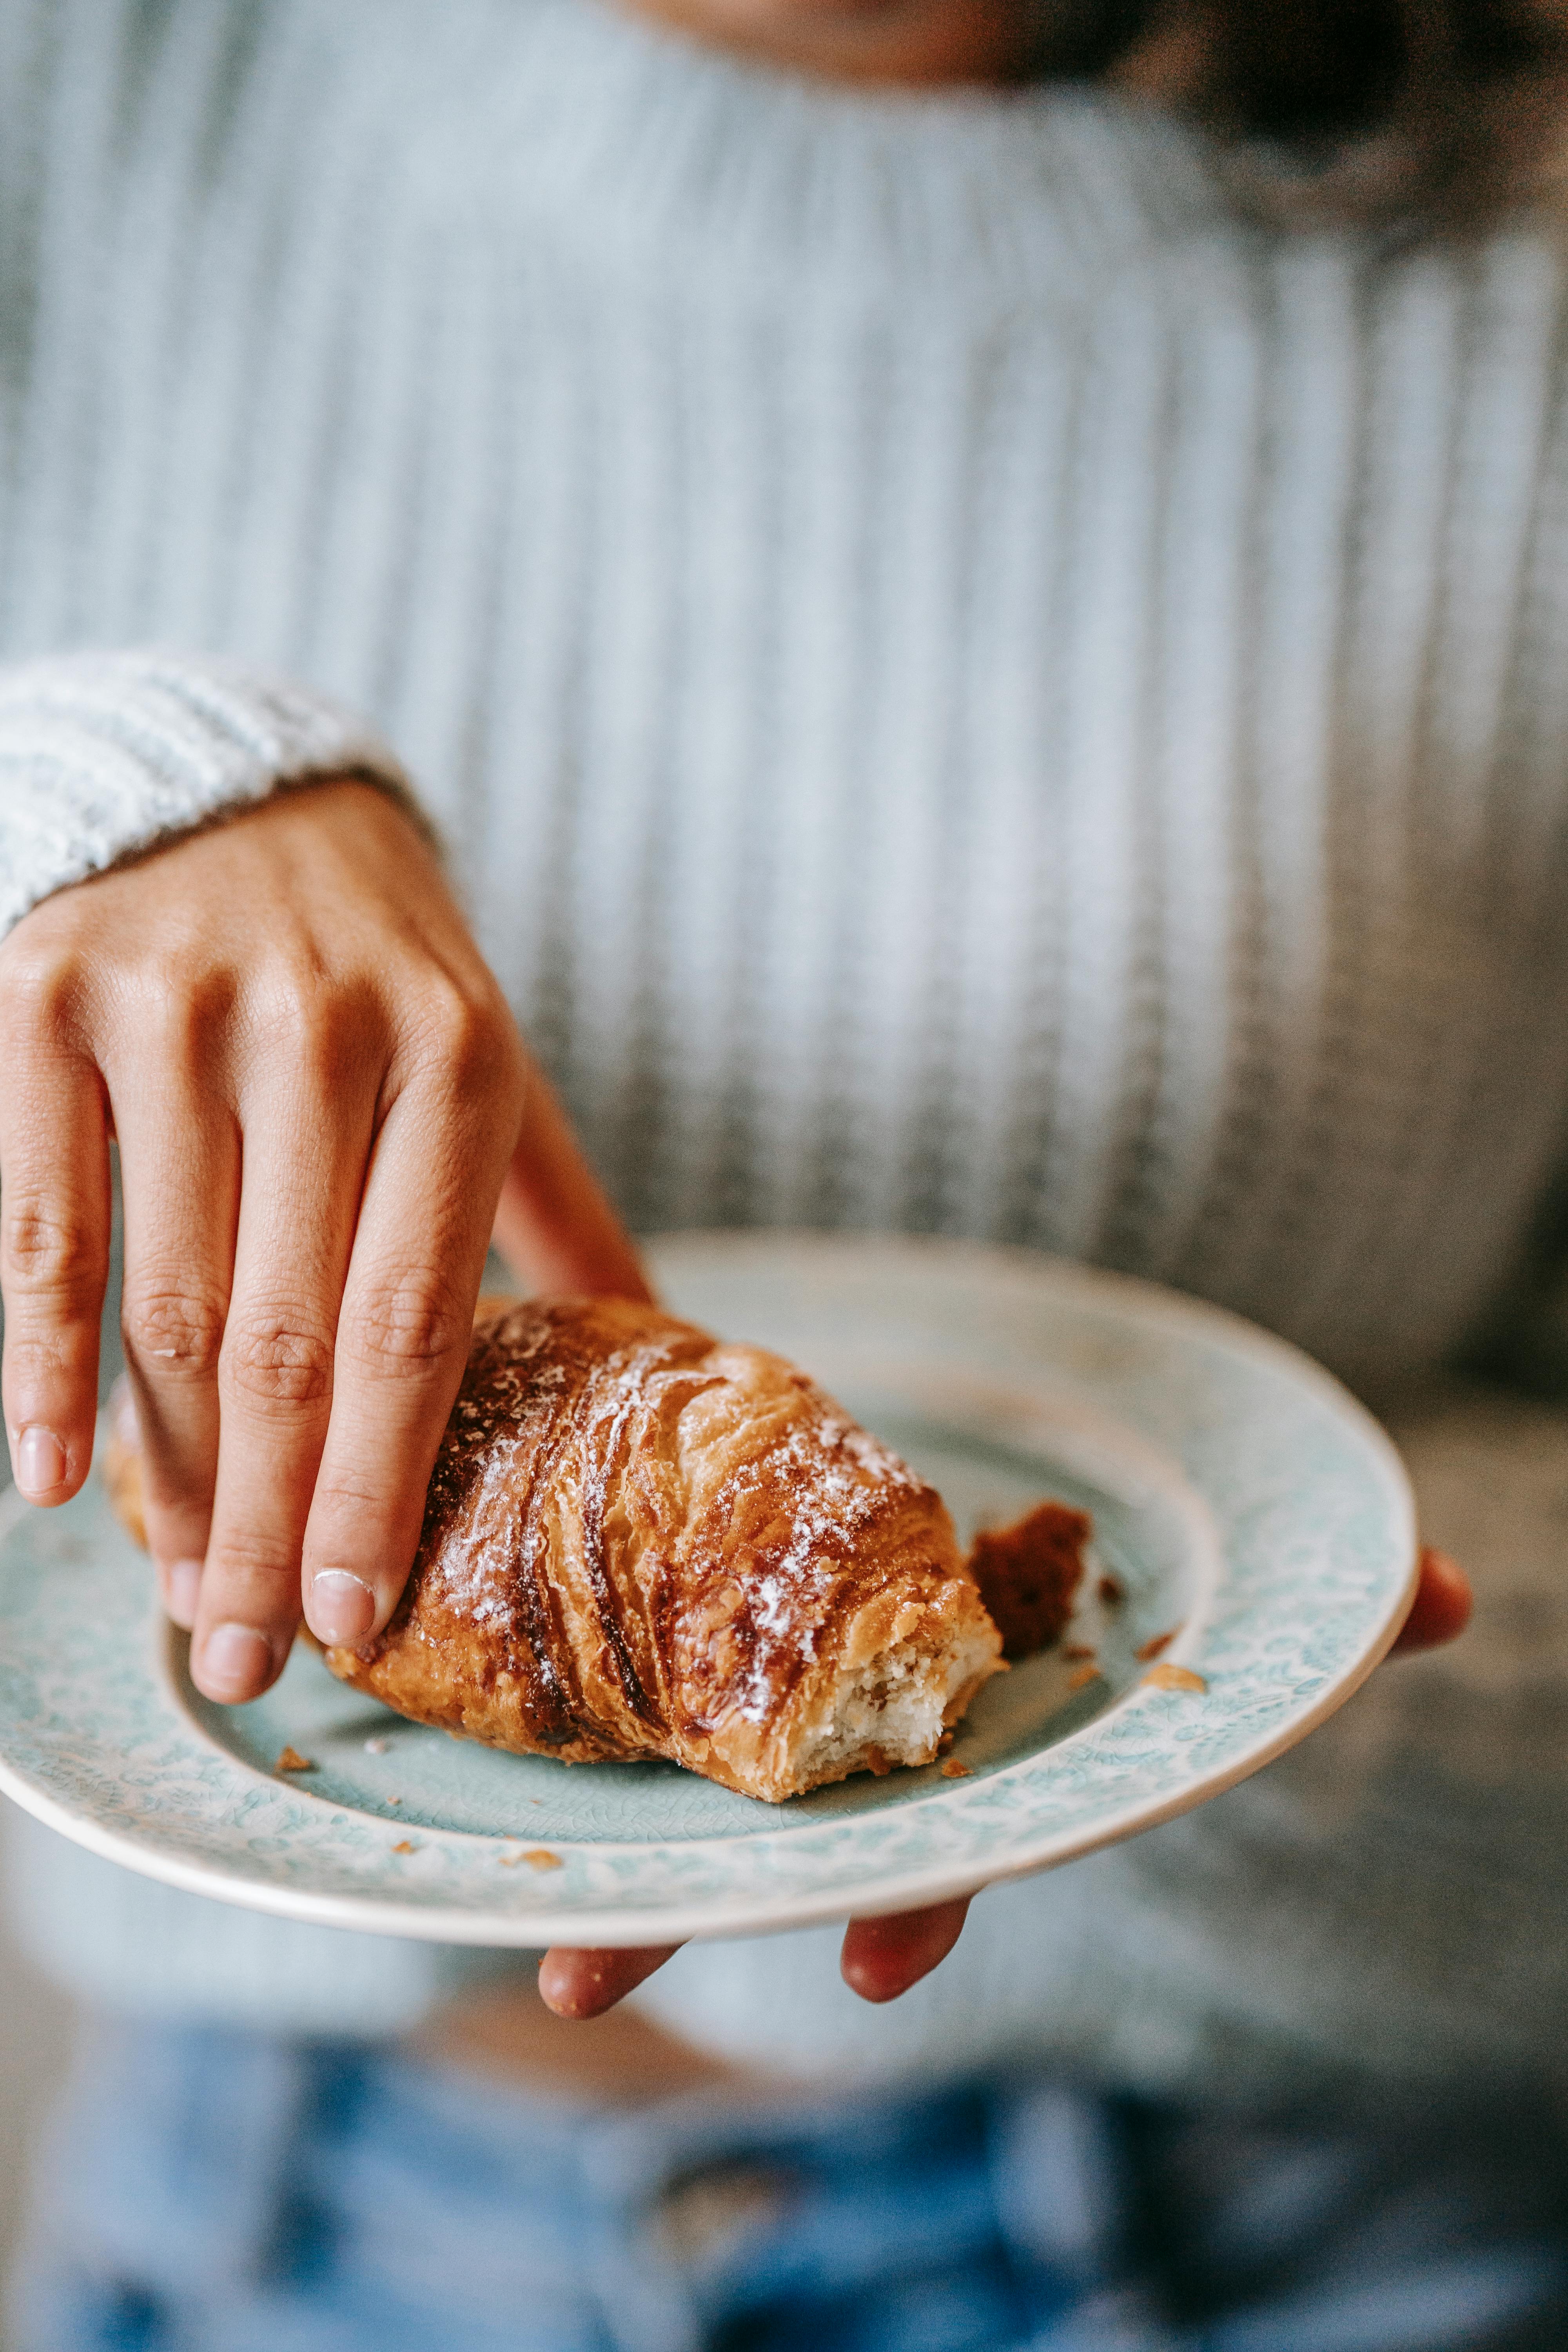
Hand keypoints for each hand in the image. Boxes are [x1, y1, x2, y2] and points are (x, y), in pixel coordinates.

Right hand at [0, 778, 646, 1702]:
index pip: (414, 1324)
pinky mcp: (46, 995)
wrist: (241, 792)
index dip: (375, 1489)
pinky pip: (39, 1227)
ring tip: (177, 1601)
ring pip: (163, 1303)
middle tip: (246, 1661)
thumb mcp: (491, 1063)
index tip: (351, 1625)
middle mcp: (324, 1031)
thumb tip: (661, 1339)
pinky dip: (38, 1368)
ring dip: (165, 1479)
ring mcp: (176, 1009)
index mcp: (458, 1060)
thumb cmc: (383, 967)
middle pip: (285, 1340)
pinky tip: (51, 1483)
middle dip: (263, 1524)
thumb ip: (557, 1207)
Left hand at [539, 1542, 1474, 2019]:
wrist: (1028, 1431)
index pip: (955, 1837)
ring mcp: (776, 1665)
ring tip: (509, 1937)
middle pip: (766, 1838)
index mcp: (981, 1734)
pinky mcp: (701, 1582)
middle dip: (686, 1918)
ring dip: (595, 1853)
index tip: (877, 1972)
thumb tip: (1450, 1594)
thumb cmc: (1135, 1523)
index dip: (920, 1900)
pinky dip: (549, 1678)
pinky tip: (450, 1706)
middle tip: (574, 1994)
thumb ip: (1324, 1588)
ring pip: (674, 1773)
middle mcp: (866, 1726)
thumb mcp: (1223, 1550)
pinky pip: (619, 1641)